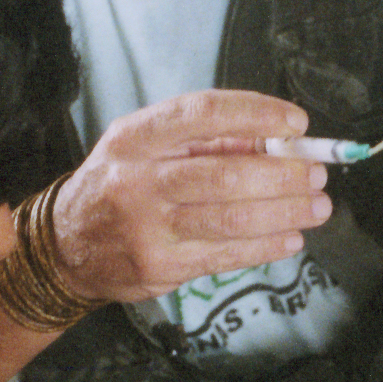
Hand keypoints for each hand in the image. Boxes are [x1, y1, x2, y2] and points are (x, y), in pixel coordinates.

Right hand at [50, 90, 334, 303]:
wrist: (65, 246)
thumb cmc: (120, 184)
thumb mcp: (145, 146)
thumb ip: (204, 140)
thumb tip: (276, 141)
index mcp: (136, 137)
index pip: (203, 114)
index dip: (256, 115)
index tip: (296, 123)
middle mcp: (138, 179)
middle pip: (225, 174)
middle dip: (283, 175)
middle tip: (317, 174)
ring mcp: (147, 228)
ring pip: (230, 219)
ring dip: (284, 212)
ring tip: (317, 207)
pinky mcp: (159, 267)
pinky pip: (225, 255)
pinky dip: (266, 246)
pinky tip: (290, 238)